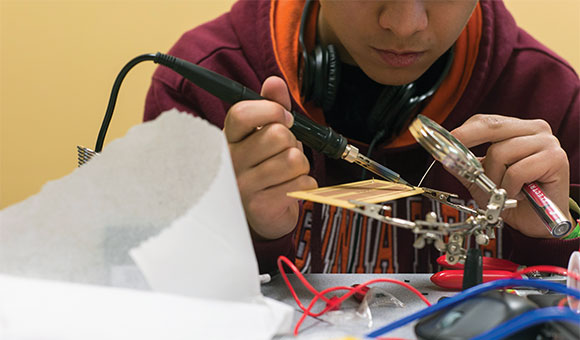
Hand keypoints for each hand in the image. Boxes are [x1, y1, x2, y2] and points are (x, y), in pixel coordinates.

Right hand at [224, 76, 317, 239]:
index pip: (242, 113)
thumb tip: (274, 82)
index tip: (284, 118)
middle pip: (277, 135)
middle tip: (284, 153)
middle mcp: (231, 162)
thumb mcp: (266, 133)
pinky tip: (291, 188)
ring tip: (288, 172)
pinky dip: (306, 184)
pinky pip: (301, 183)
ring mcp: (243, 185)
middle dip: (292, 143)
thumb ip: (271, 106)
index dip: (271, 110)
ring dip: (301, 165)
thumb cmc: (264, 168)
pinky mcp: (260, 206)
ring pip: (293, 159)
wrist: (263, 214)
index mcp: (229, 139)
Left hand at [450, 114, 571, 237]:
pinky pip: (517, 170)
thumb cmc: (514, 198)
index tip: (445, 142)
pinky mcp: (555, 159)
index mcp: (518, 129)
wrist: (536, 223)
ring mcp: (547, 143)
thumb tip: (446, 157)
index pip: (486, 121)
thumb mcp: (482, 181)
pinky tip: (518, 194)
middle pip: (491, 128)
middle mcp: (535, 130)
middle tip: (453, 158)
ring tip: (504, 191)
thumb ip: (466, 167)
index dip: (463, 131)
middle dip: (468, 142)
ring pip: (501, 152)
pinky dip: (510, 187)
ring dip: (495, 178)